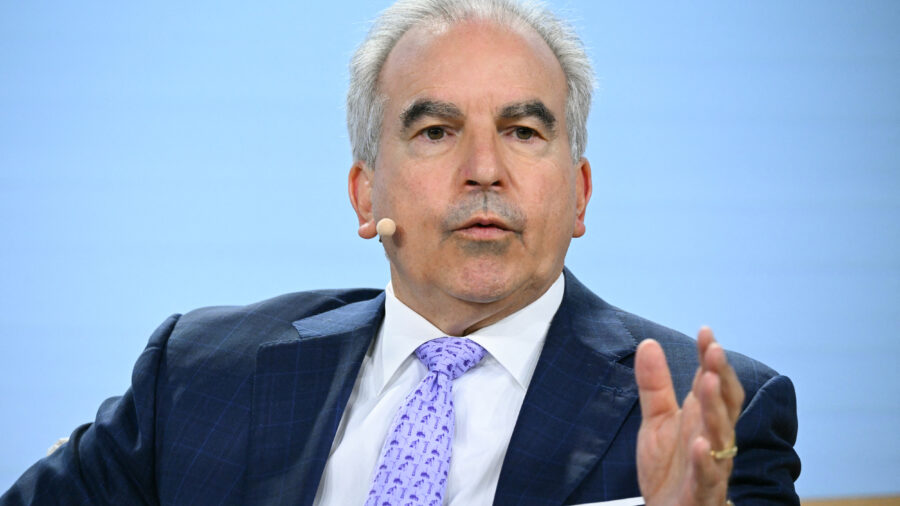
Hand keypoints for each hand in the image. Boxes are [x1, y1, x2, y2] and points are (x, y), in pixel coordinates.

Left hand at [634, 327, 744, 505]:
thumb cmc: (670, 469)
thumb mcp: (656, 420)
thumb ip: (654, 384)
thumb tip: (648, 343)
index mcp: (702, 418)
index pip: (712, 382)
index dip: (711, 358)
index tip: (705, 332)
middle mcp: (713, 438)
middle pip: (725, 404)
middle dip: (721, 376)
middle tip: (714, 351)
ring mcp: (711, 465)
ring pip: (721, 436)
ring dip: (716, 409)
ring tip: (709, 382)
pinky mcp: (703, 491)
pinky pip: (708, 475)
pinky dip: (705, 460)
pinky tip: (700, 443)